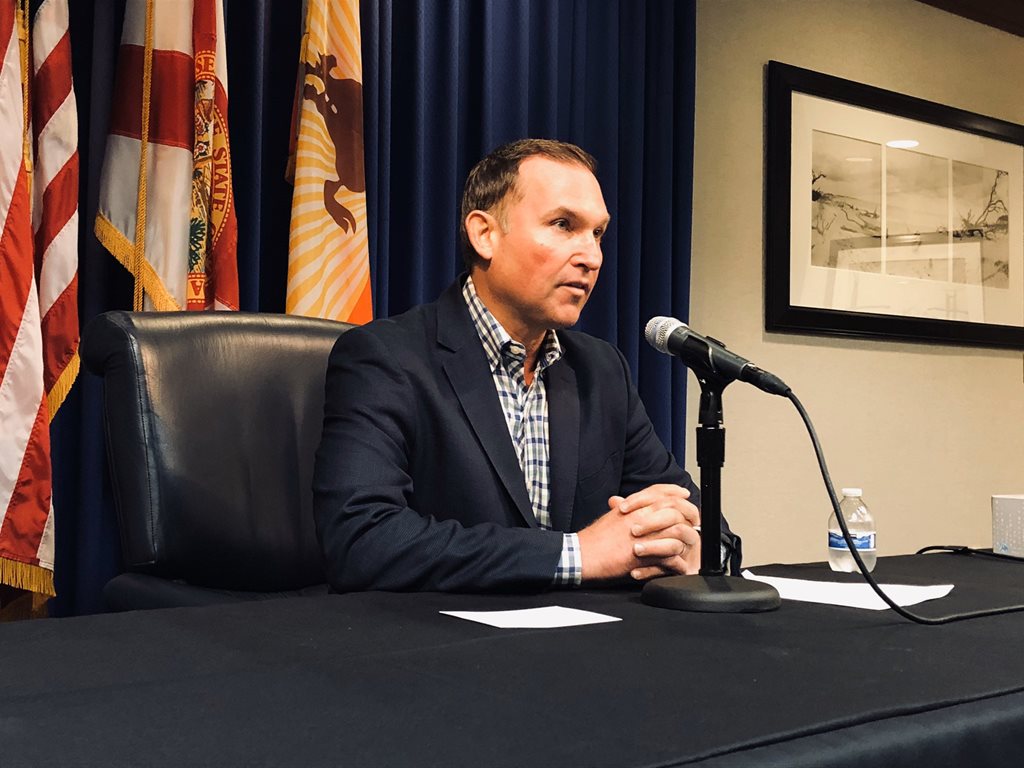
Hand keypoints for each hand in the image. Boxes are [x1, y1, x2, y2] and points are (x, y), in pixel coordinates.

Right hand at [576, 484, 700, 581]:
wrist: (584, 555)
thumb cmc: (593, 539)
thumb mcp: (610, 517)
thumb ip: (622, 509)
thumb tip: (625, 504)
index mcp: (633, 507)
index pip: (659, 491)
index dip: (674, 490)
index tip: (684, 493)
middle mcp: (640, 517)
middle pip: (673, 507)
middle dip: (688, 512)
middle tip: (695, 518)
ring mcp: (644, 535)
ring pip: (676, 529)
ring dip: (686, 536)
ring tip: (690, 542)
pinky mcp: (645, 554)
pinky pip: (669, 555)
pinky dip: (677, 560)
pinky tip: (679, 563)